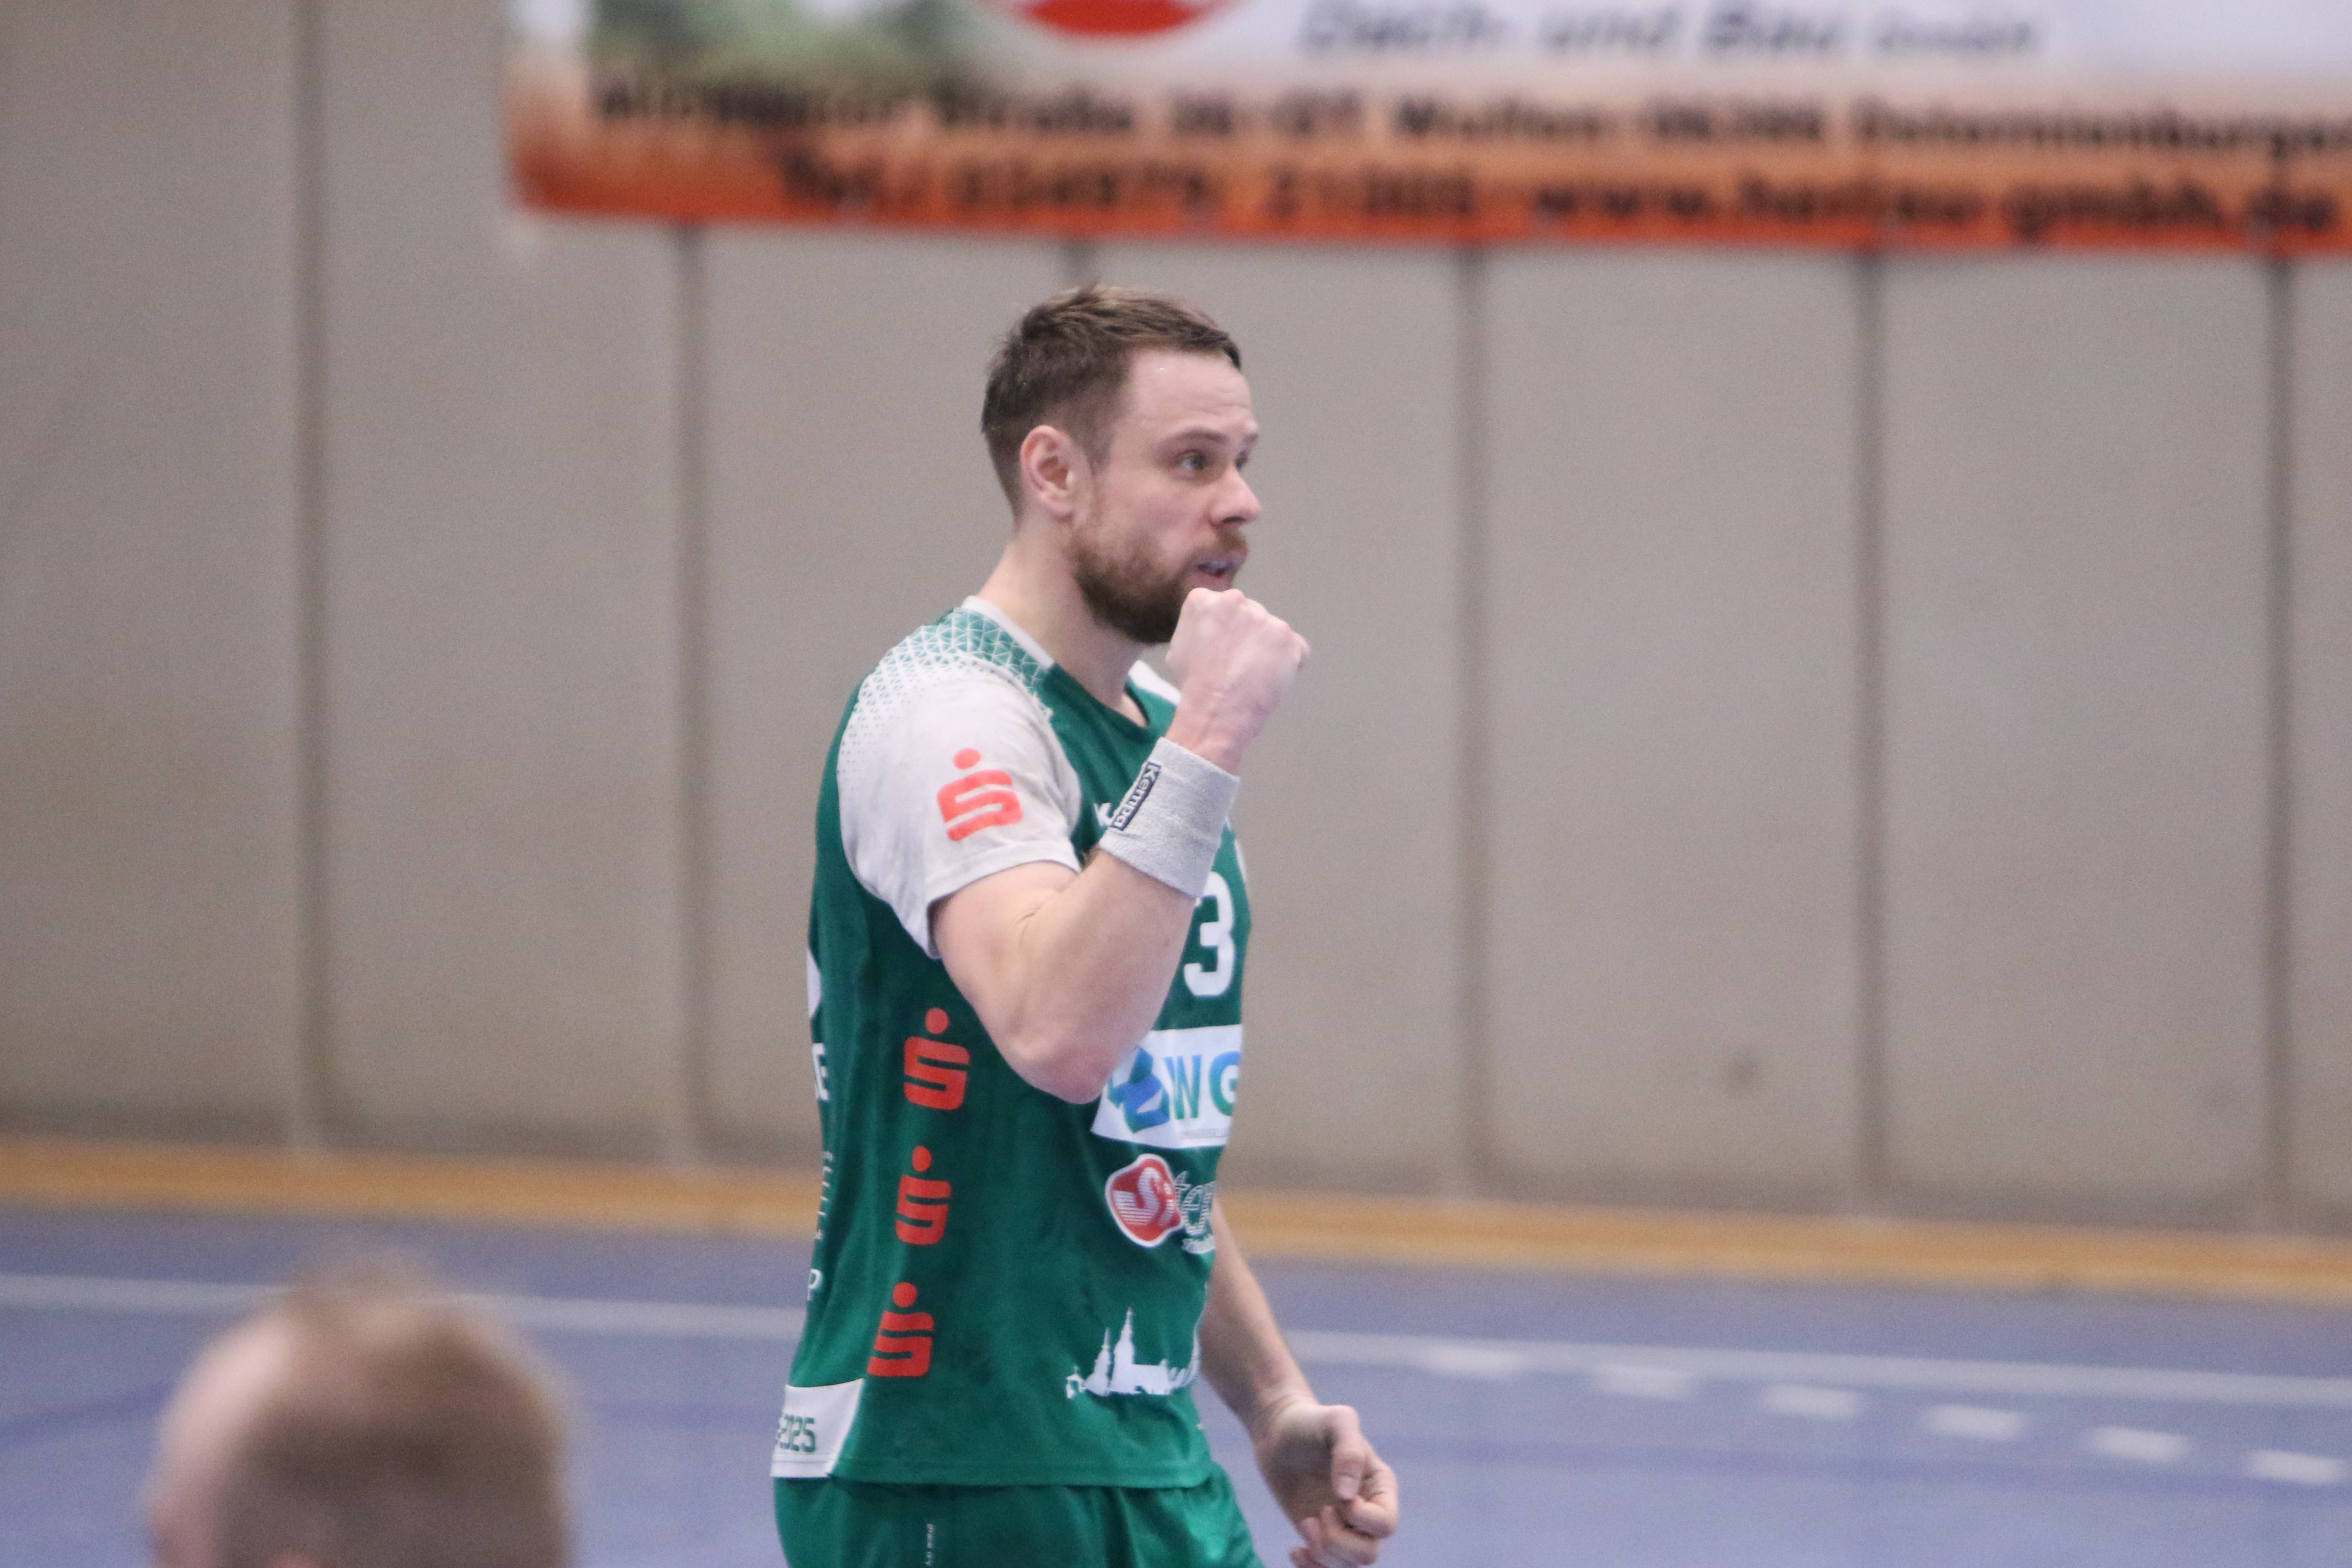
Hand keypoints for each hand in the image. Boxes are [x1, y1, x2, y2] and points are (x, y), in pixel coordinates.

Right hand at [1164, 588, 1307, 771]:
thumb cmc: (1194, 686)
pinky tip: (1270, 680)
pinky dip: (1290, 665)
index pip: (1224, 609)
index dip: (1225, 634)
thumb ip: (1199, 628)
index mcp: (1203, 599)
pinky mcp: (1287, 637)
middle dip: (1248, 638)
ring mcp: (1263, 618)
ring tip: (1251, 677)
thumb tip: (1210, 627)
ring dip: (1268, 652)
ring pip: (1273, 633)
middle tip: (1238, 667)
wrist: (1214, 712)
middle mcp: (1234, 600)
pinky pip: (1296, 649)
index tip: (1221, 652)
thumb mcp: (1179, 647)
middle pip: (1250, 616)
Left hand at [1252, 1395, 1397, 1566]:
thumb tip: (1347, 1497)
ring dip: (1323, 1553)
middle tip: (1318, 1514)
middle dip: (1338, 1541)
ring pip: (1348, 1565)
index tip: (1335, 1497)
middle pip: (1367, 1554)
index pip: (1385, 1525)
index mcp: (1381, 1487)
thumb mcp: (1336, 1421)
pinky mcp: (1321, 1536)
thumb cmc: (1311, 1422)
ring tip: (1307, 1523)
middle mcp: (1367, 1511)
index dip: (1359, 1519)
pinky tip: (1295, 1550)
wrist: (1278, 1432)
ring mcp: (1344, 1527)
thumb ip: (1348, 1453)